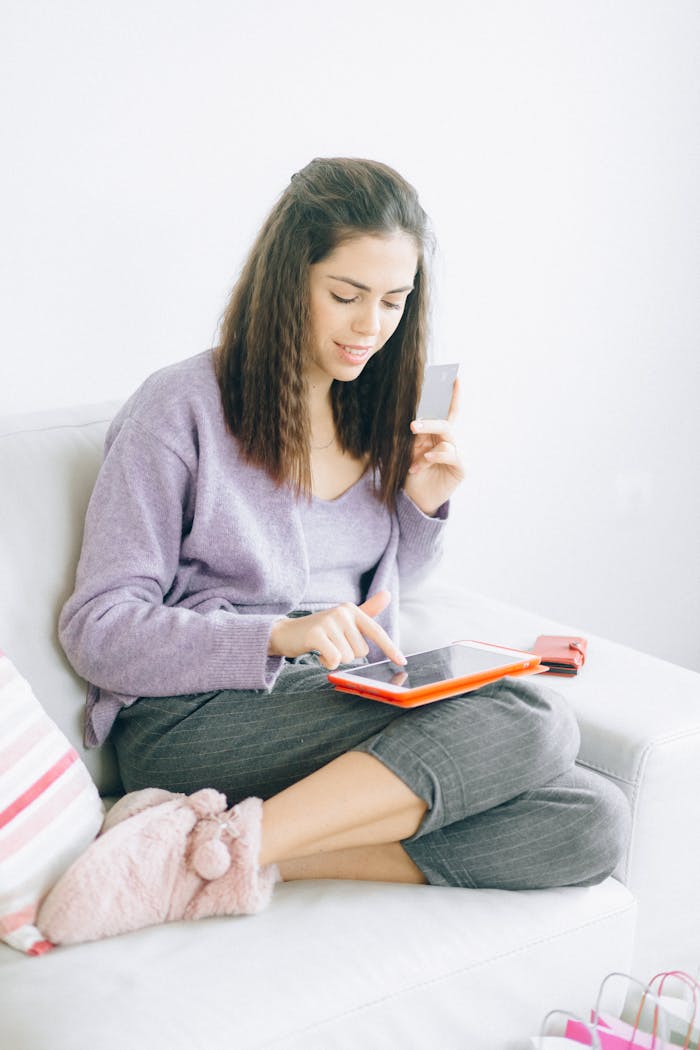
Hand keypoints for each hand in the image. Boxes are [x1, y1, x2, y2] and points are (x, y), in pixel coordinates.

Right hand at [268, 590, 405, 670]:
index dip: (390, 648)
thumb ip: (367, 610)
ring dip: (336, 659)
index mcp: (352, 610)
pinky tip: (319, 655)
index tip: (402, 662)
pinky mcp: (316, 634)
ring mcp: (329, 622)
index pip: (376, 632)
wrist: (286, 633)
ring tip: (324, 648)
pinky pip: (335, 659)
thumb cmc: (320, 629)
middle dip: (348, 654)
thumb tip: (387, 594)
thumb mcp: (344, 620)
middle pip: (361, 651)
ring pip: (348, 657)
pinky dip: (328, 663)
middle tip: (332, 645)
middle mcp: (342, 613)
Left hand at [403, 378, 464, 515]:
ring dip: (428, 446)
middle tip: (413, 426)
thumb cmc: (412, 471)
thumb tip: (416, 421)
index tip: (455, 377)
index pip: (448, 411)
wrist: (416, 497)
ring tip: (417, 456)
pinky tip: (425, 460)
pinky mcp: (462, 467)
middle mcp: (451, 441)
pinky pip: (452, 455)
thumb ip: (416, 436)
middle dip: (430, 422)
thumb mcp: (410, 450)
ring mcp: (458, 453)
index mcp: (439, 434)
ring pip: (447, 437)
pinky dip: (437, 456)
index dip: (453, 395)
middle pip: (446, 422)